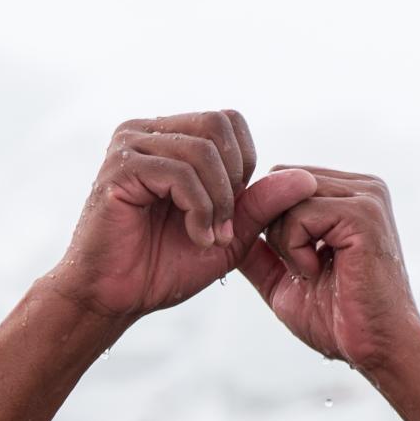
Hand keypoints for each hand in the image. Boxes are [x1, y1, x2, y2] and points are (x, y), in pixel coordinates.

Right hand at [48, 111, 318, 321]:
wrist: (113, 299)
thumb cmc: (162, 268)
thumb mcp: (228, 235)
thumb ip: (262, 206)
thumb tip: (306, 179)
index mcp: (168, 137)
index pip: (228, 121)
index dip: (244, 164)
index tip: (233, 214)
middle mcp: (145, 132)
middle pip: (219, 126)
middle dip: (234, 181)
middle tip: (225, 227)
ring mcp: (129, 145)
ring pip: (203, 151)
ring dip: (218, 202)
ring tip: (209, 237)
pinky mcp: (120, 168)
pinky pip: (180, 174)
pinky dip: (198, 210)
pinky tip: (194, 237)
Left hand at [237, 167, 419, 372]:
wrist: (376, 349)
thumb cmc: (338, 320)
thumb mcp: (285, 280)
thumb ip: (260, 252)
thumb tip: (225, 228)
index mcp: (349, 195)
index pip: (284, 180)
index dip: (267, 220)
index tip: (287, 264)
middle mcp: (362, 187)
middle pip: (281, 180)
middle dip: (273, 228)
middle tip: (299, 270)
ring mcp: (367, 196)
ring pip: (287, 195)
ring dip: (284, 242)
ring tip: (311, 273)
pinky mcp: (363, 214)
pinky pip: (300, 213)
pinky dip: (295, 249)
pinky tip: (317, 273)